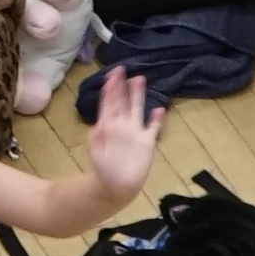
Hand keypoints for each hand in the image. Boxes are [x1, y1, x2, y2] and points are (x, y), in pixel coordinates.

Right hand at [78, 65, 165, 198]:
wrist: (118, 186)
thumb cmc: (104, 168)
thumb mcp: (93, 148)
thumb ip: (96, 133)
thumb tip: (99, 121)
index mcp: (106, 126)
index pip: (108, 102)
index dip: (110, 87)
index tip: (113, 73)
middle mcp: (121, 126)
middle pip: (121, 102)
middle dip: (121, 85)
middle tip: (122, 69)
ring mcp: (136, 132)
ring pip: (136, 108)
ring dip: (137, 94)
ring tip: (140, 78)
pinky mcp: (148, 141)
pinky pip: (153, 127)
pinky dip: (157, 118)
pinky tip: (160, 109)